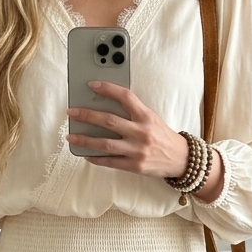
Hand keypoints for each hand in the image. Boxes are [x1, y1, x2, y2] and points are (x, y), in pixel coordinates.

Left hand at [66, 81, 188, 177]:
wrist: (180, 159)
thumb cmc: (163, 136)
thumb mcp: (152, 119)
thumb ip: (133, 113)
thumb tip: (105, 107)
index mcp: (146, 116)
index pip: (125, 97)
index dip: (108, 89)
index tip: (93, 85)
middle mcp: (141, 132)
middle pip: (109, 121)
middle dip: (87, 116)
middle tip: (72, 112)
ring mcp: (137, 150)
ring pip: (105, 144)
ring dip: (85, 140)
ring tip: (71, 136)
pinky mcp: (134, 166)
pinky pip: (110, 162)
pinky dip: (96, 158)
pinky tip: (85, 154)